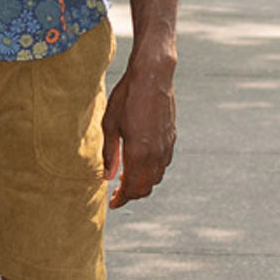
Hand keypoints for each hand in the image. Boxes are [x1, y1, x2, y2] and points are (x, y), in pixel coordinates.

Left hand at [101, 57, 175, 207]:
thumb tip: (107, 176)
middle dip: (132, 194)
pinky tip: (141, 162)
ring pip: (157, 177)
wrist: (153, 76)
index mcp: (138, 153)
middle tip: (117, 192)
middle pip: (146, 187)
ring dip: (143, 182)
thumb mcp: (110, 124)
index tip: (113, 203)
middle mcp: (156, 154)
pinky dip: (152, 170)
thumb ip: (109, 153)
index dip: (122, 199)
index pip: (132, 188)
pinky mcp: (172, 137)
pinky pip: (163, 164)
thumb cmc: (127, 97)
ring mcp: (166, 146)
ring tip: (127, 177)